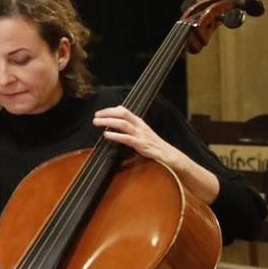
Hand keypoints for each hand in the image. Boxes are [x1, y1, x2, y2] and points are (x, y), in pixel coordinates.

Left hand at [93, 105, 219, 201]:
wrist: (172, 158)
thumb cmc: (155, 148)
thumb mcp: (142, 135)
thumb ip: (131, 130)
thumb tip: (114, 127)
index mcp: (141, 123)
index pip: (125, 111)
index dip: (111, 110)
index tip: (99, 112)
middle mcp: (141, 127)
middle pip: (123, 114)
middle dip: (107, 113)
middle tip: (95, 116)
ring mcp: (142, 136)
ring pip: (124, 124)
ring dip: (108, 121)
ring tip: (96, 122)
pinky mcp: (143, 146)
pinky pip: (128, 139)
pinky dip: (116, 135)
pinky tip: (106, 135)